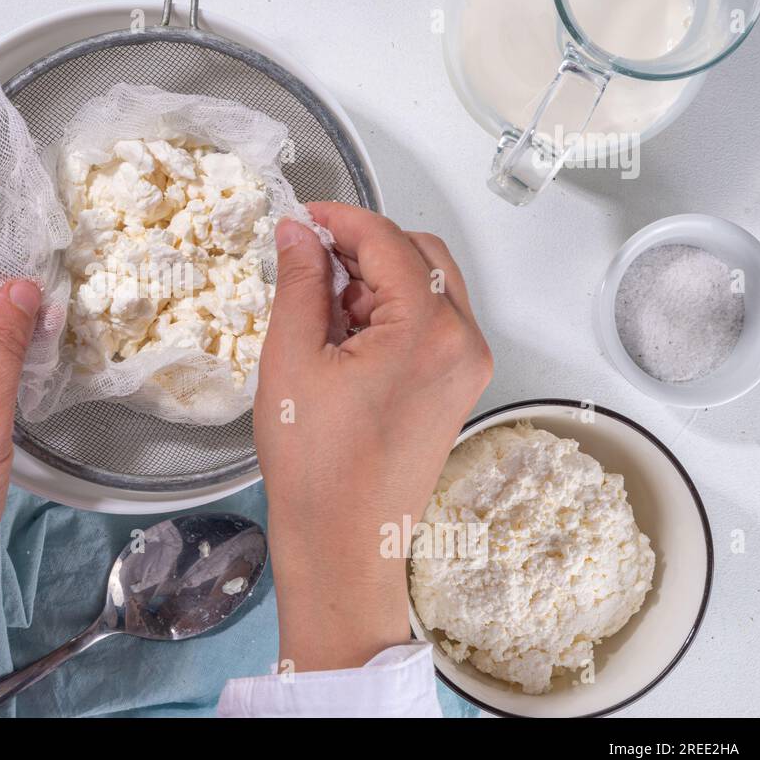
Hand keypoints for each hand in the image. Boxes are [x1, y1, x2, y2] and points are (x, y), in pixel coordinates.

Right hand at [256, 204, 491, 672]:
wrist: (343, 543)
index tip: (303, 217)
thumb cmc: (317, 467)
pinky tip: (345, 336)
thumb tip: (299, 233)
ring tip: (320, 308)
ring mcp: (467, 366)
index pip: (387, 241)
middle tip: (309, 256)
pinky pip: (432, 323)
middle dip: (363, 246)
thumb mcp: (292, 360)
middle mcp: (463, 343)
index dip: (340, 218)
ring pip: (430, 286)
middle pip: (420, 255)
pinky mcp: (457, 387)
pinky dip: (391, 312)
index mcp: (427, 331)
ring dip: (378, 279)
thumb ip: (299, 283)